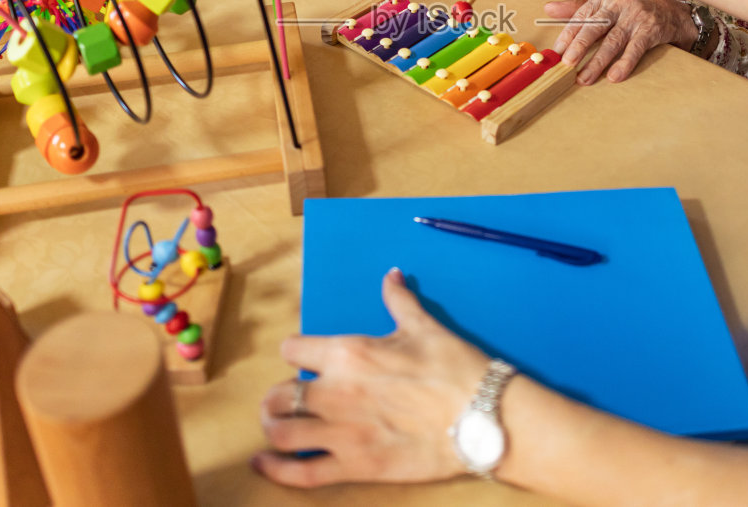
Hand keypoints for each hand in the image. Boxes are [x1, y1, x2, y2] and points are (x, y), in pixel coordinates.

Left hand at [254, 268, 488, 487]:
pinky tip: (265, 464)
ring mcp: (343, 432)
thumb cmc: (454, 369)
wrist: (482, 416)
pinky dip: (276, 470)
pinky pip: (301, 473)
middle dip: (278, 397)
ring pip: (282, 432)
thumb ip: (398, 301)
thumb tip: (391, 276)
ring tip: (277, 429)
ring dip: (273, 429)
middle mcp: (336, 392)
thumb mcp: (424, 327)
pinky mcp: (355, 466)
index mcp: (348, 354)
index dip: (295, 354)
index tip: (302, 361)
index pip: (293, 350)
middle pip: (280, 394)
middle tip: (284, 400)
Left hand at [545, 0, 694, 84]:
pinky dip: (624, 63)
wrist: (676, 12)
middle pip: (594, 28)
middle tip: (566, 65)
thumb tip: (548, 10)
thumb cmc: (638, 7)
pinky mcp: (651, 29)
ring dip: (598, 62)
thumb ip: (578, 8)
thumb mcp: (608, 3)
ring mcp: (636, 16)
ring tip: (585, 78)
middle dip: (579, 47)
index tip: (557, 52)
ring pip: (612, 41)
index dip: (568, 35)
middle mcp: (619, 4)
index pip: (581, 16)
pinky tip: (614, 76)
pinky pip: (635, 49)